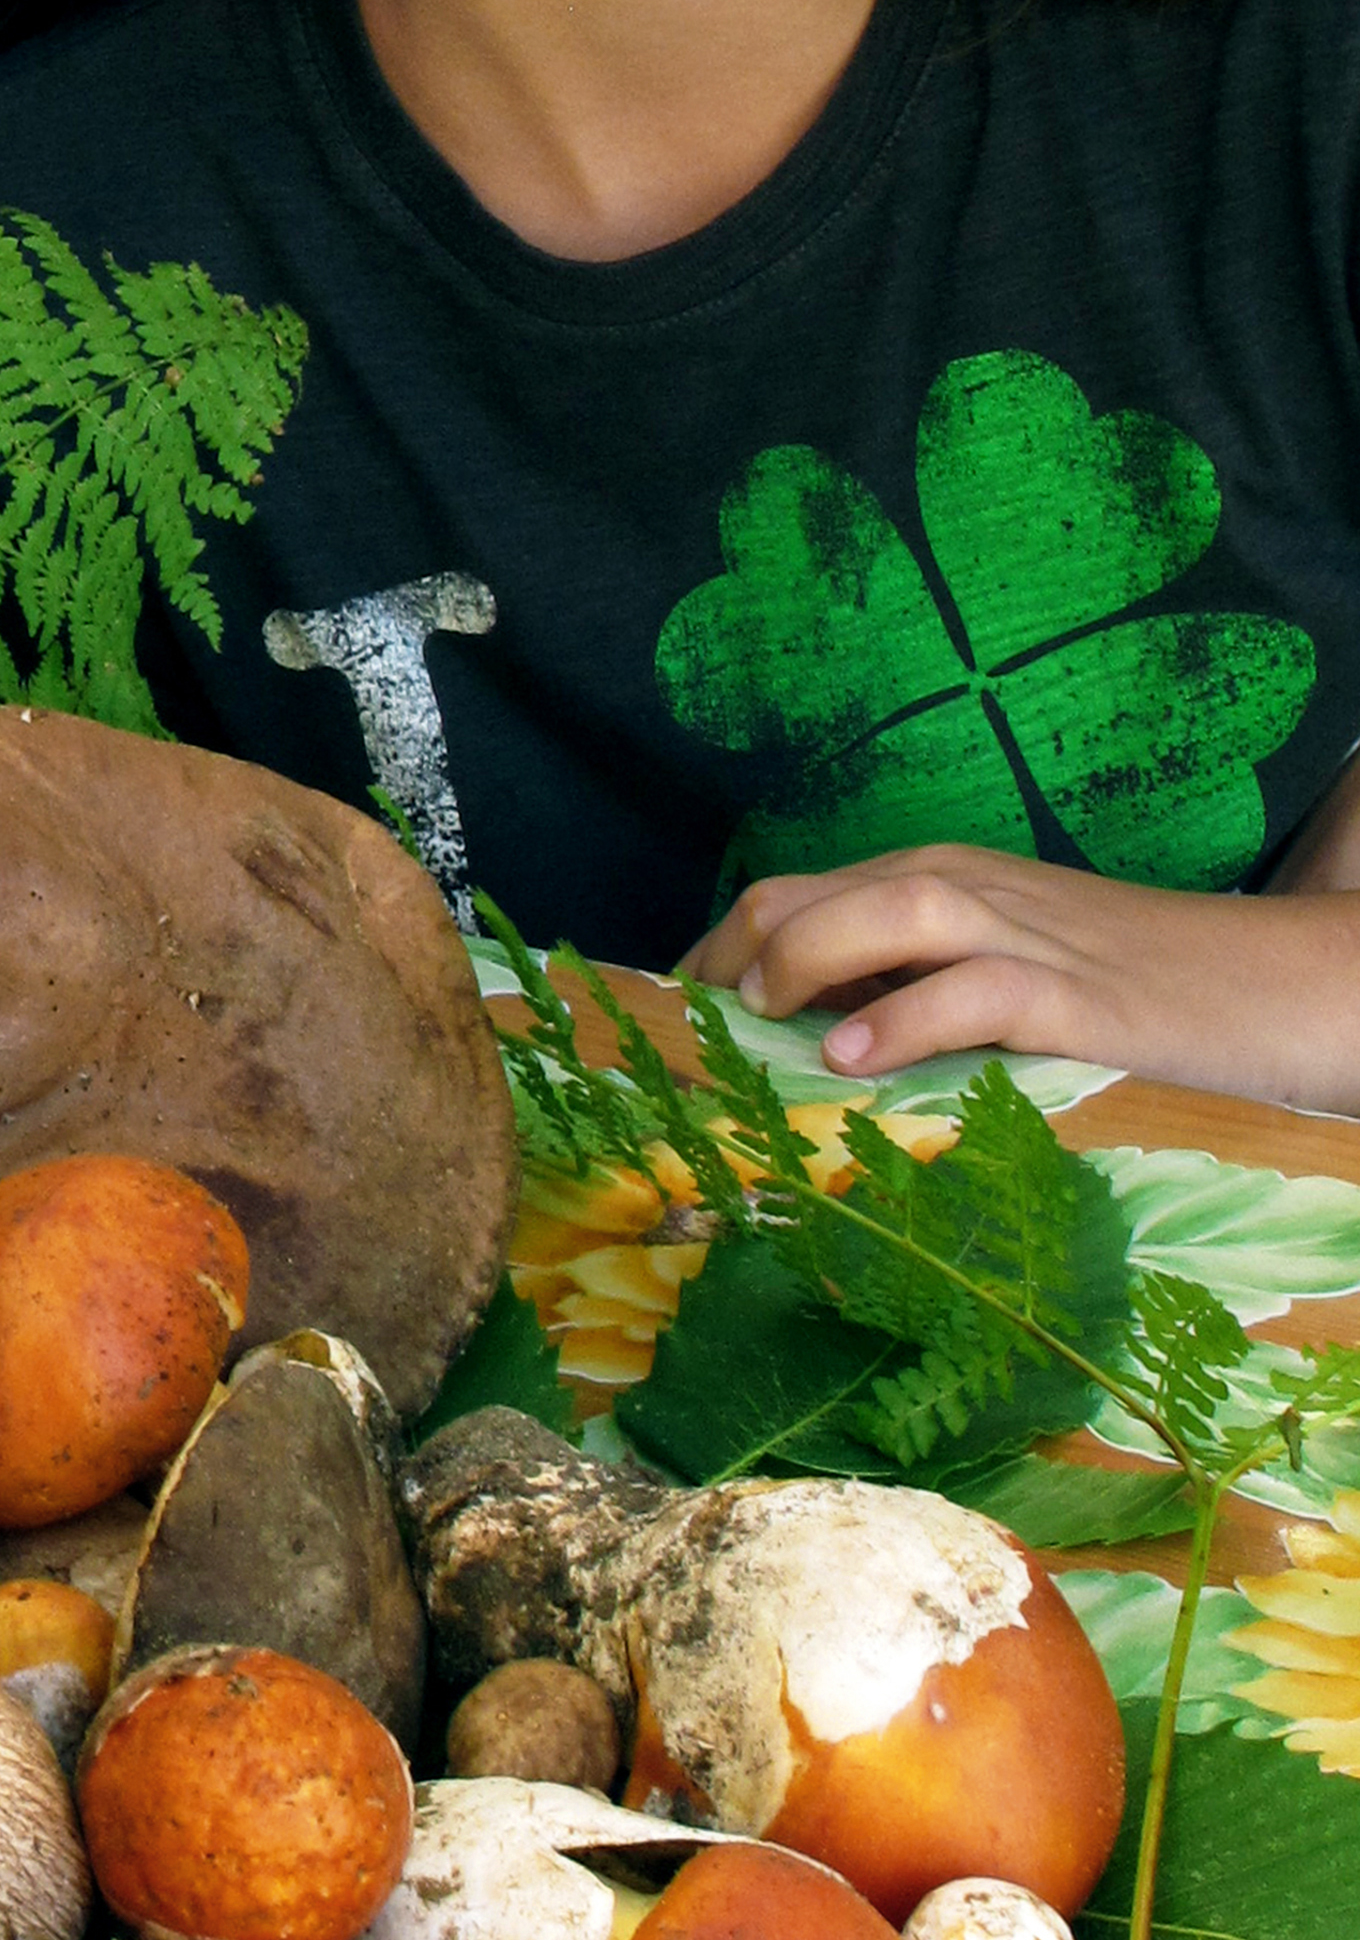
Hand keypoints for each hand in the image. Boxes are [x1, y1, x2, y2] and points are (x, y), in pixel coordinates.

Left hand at [681, 840, 1359, 1114]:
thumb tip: (798, 1039)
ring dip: (807, 958)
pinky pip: (977, 988)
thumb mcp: (994, 973)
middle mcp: (964, 889)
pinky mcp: (1077, 998)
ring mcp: (1022, 934)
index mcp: (933, 881)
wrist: (1268, 983)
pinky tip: (854, 1058)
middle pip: (814, 890)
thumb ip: (904, 987)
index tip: (671, 1016)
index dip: (715, 950)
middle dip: (734, 950)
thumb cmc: (1119, 990)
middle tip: (694, 1028)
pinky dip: (908, 1017)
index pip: (789, 893)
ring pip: (888, 909)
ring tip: (760, 1018)